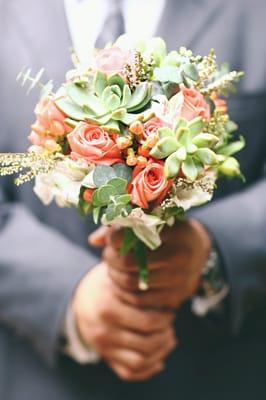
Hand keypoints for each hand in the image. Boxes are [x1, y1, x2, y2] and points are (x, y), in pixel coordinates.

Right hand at [73, 262, 176, 380]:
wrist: (79, 299)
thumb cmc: (106, 283)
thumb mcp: (118, 276)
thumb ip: (139, 282)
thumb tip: (169, 293)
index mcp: (108, 308)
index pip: (148, 321)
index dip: (166, 317)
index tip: (170, 308)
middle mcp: (104, 331)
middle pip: (148, 343)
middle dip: (166, 334)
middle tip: (170, 323)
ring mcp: (104, 348)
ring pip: (141, 361)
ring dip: (161, 351)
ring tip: (168, 337)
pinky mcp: (106, 358)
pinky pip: (130, 373)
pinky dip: (149, 368)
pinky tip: (159, 355)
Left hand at [90, 220, 210, 309]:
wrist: (199, 251)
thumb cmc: (167, 231)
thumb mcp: (152, 220)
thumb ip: (122, 226)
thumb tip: (93, 241)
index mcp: (174, 230)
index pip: (134, 234)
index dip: (115, 237)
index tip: (112, 238)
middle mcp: (179, 254)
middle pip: (128, 261)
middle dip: (111, 259)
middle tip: (108, 255)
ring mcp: (179, 278)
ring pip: (130, 282)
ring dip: (114, 276)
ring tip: (113, 268)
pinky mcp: (176, 297)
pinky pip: (138, 300)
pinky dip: (124, 292)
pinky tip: (122, 283)